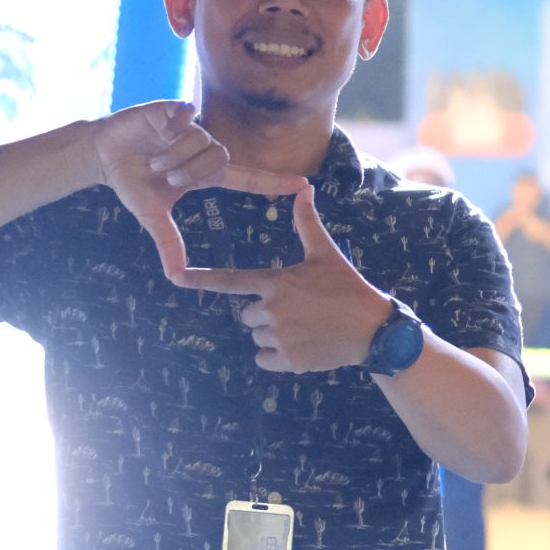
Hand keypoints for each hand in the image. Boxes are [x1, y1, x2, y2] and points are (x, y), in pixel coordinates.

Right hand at [90, 101, 276, 280]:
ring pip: (201, 139)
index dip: (275, 182)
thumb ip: (169, 242)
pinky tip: (158, 129)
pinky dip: (172, 126)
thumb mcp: (152, 215)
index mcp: (206, 174)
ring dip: (173, 155)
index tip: (305, 185)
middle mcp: (205, 149)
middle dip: (190, 171)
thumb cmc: (132, 183)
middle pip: (220, 157)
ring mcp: (190, 128)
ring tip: (153, 159)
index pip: (248, 178)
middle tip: (168, 178)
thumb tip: (175, 277)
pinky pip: (187, 115)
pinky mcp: (175, 109)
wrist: (101, 154)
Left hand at [165, 181, 397, 373]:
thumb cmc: (348, 287)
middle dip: (266, 314)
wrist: (374, 329)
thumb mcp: (327, 253)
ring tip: (306, 328)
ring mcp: (280, 335)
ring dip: (275, 336)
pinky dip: (278, 357)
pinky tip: (302, 347)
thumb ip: (307, 224)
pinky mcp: (288, 360)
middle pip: (246, 314)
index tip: (175, 276)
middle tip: (299, 312)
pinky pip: (264, 359)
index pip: (229, 279)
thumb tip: (305, 189)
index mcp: (277, 281)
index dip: (200, 278)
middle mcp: (272, 308)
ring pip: (257, 337)